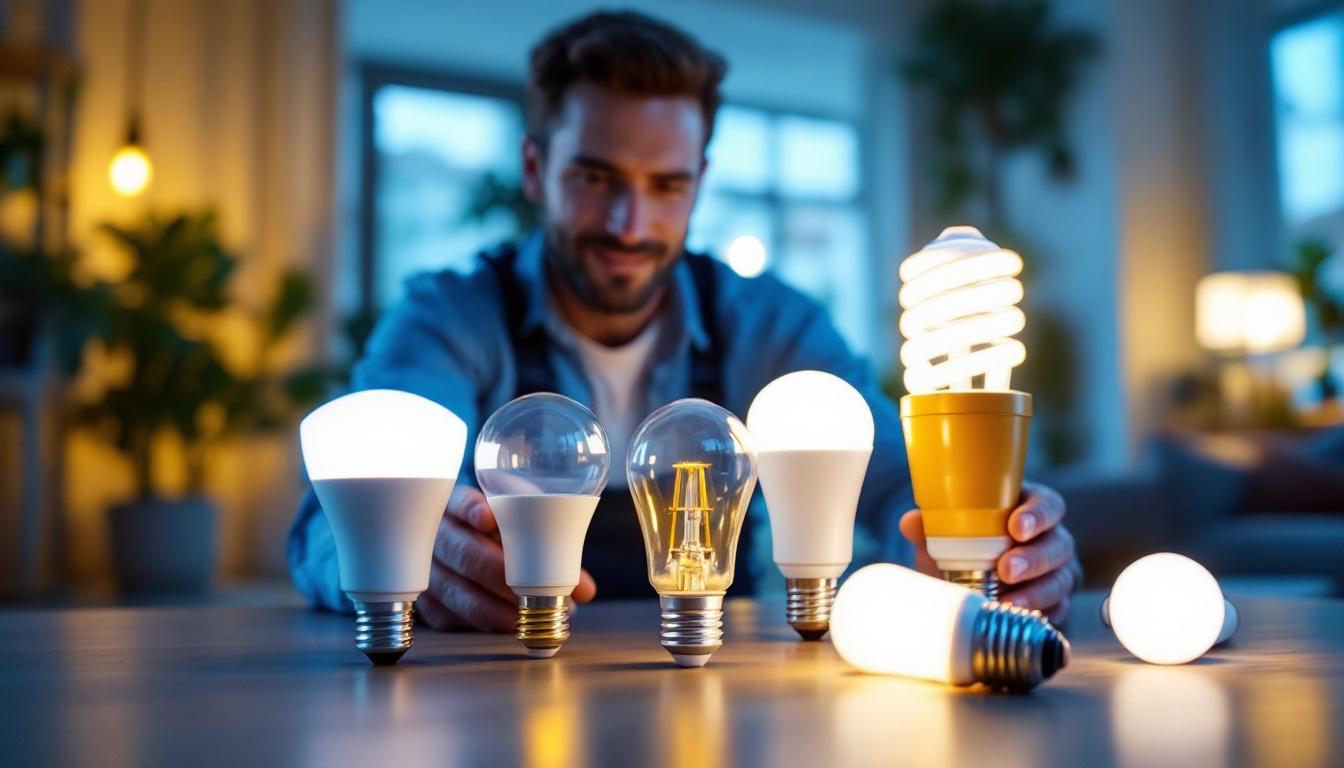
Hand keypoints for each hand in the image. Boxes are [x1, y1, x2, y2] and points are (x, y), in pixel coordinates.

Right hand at [415, 486, 597, 631]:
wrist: (465, 545)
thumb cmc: (503, 531)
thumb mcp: (523, 522)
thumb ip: (550, 544)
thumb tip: (585, 590)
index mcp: (458, 504)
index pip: (460, 501)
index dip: (473, 510)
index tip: (490, 518)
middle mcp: (437, 536)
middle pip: (463, 553)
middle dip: (501, 574)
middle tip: (532, 588)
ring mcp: (427, 571)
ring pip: (458, 592)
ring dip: (497, 607)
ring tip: (530, 616)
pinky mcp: (429, 604)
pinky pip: (453, 618)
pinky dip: (484, 623)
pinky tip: (509, 625)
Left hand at [898, 481, 1080, 624]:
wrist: (965, 591)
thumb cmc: (962, 552)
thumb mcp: (946, 538)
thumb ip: (931, 528)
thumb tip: (910, 522)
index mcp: (1029, 511)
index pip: (1048, 505)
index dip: (1037, 514)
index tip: (1015, 528)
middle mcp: (1052, 540)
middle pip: (1058, 544)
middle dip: (1033, 558)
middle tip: (1005, 569)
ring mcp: (1059, 573)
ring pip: (1061, 580)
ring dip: (1036, 592)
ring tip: (1008, 601)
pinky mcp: (1059, 605)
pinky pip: (1060, 611)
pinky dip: (1042, 616)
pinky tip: (1020, 618)